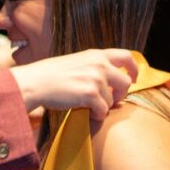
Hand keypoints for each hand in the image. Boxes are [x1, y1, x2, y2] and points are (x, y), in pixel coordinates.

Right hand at [8, 48, 137, 119]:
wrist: (34, 82)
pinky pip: (103, 110)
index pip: (126, 56)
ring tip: (89, 106)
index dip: (134, 68)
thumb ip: (93, 66)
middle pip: (126, 81)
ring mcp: (96, 79)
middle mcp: (99, 64)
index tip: (134, 78)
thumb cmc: (50, 74)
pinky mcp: (90, 94)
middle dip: (120, 93)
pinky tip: (87, 113)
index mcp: (96, 54)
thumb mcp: (76, 61)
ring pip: (113, 99)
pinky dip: (97, 115)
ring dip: (103, 105)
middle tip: (111, 100)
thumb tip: (109, 80)